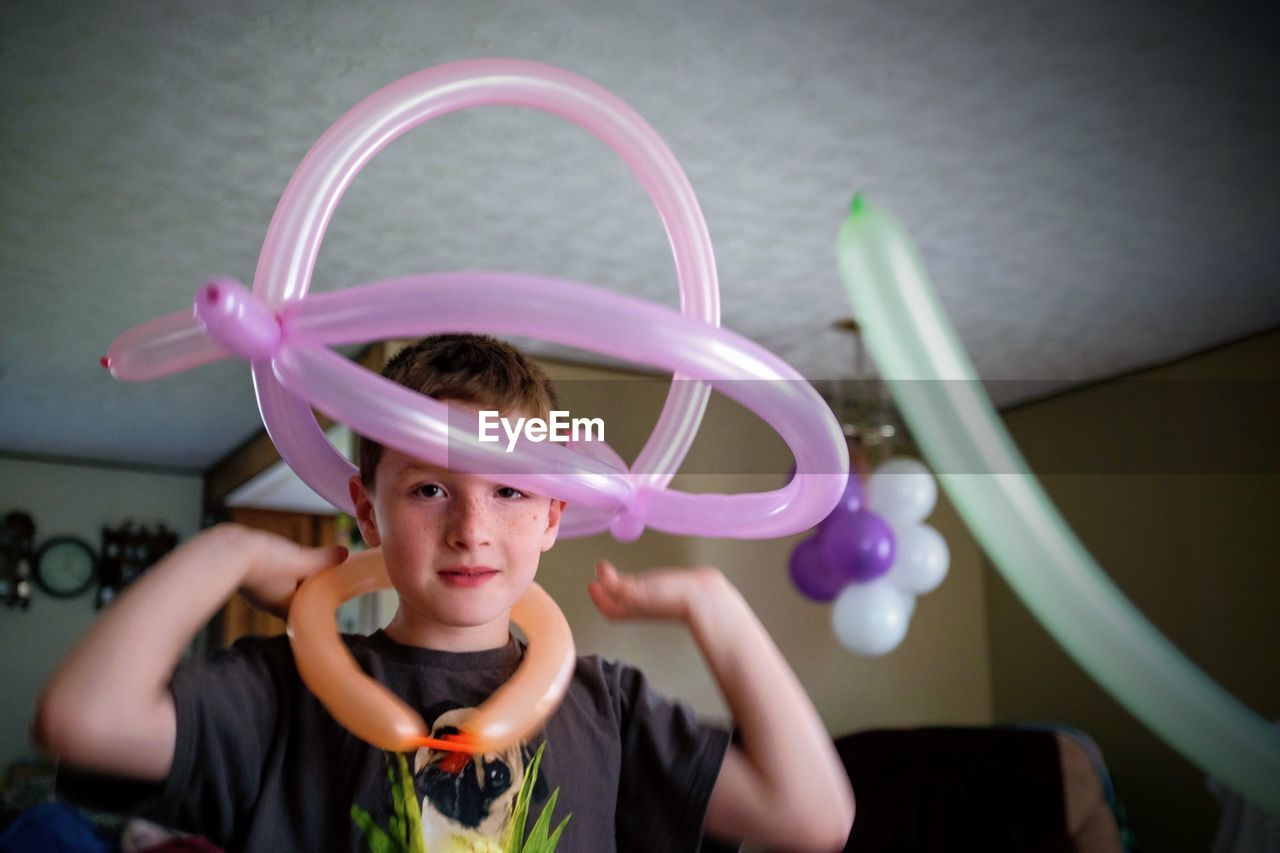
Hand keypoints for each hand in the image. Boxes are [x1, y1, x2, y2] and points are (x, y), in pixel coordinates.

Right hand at [227, 525, 348, 617]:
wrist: (226, 550)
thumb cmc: (264, 562)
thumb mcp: (302, 560)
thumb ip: (324, 560)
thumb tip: (344, 554)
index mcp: (286, 608)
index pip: (308, 612)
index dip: (320, 602)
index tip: (332, 593)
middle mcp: (269, 603)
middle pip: (296, 598)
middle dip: (309, 585)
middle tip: (323, 572)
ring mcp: (256, 591)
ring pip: (282, 585)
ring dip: (292, 574)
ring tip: (302, 560)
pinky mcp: (247, 577)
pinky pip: (269, 574)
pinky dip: (277, 566)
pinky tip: (278, 555)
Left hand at [587, 560, 727, 623]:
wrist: (703, 595)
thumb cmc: (671, 597)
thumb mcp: (636, 592)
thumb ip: (615, 586)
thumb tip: (599, 577)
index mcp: (631, 609)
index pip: (609, 609)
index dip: (598, 598)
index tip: (592, 583)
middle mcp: (640, 604)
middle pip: (618, 601)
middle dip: (607, 588)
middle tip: (602, 571)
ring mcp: (654, 597)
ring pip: (631, 594)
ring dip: (620, 583)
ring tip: (613, 572)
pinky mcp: (667, 588)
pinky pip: (646, 586)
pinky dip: (638, 580)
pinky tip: (639, 574)